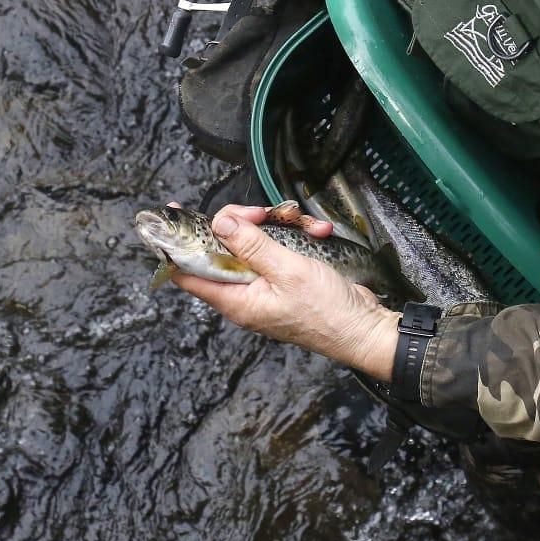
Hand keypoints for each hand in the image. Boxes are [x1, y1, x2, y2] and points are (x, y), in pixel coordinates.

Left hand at [170, 204, 400, 380]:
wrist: (364, 328)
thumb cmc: (326, 310)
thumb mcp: (286, 271)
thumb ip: (251, 246)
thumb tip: (219, 222)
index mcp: (235, 300)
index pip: (187, 273)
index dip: (176, 244)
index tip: (175, 213)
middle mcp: (245, 294)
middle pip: (224, 248)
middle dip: (244, 223)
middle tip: (264, 212)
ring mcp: (265, 286)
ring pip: (256, 243)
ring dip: (280, 227)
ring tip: (305, 225)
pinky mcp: (286, 278)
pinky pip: (280, 249)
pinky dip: (299, 237)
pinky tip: (318, 234)